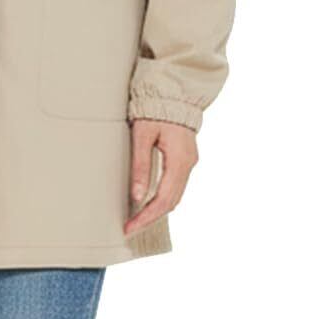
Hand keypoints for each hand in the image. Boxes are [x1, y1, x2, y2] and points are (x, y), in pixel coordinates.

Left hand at [123, 118, 197, 235]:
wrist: (172, 90)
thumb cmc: (155, 108)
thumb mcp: (142, 135)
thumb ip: (141, 165)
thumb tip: (137, 197)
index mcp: (179, 160)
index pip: (163, 200)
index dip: (147, 217)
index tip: (130, 227)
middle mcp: (188, 164)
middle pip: (171, 202)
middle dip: (150, 218)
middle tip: (130, 228)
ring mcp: (189, 162)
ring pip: (175, 196)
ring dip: (157, 210)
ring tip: (136, 219)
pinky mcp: (185, 158)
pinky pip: (175, 185)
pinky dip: (162, 198)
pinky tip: (148, 201)